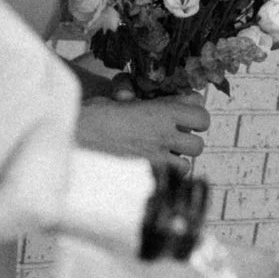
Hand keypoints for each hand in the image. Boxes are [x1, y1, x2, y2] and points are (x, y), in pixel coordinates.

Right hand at [77, 85, 210, 162]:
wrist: (76, 136)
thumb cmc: (95, 115)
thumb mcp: (122, 99)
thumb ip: (150, 100)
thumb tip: (170, 100)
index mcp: (162, 111)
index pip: (202, 116)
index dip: (196, 119)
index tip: (186, 120)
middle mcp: (165, 134)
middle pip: (198, 144)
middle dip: (189, 143)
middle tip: (174, 141)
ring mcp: (158, 157)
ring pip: (188, 164)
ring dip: (178, 161)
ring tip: (162, 156)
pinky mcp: (148, 174)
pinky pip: (171, 179)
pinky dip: (166, 175)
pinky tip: (152, 169)